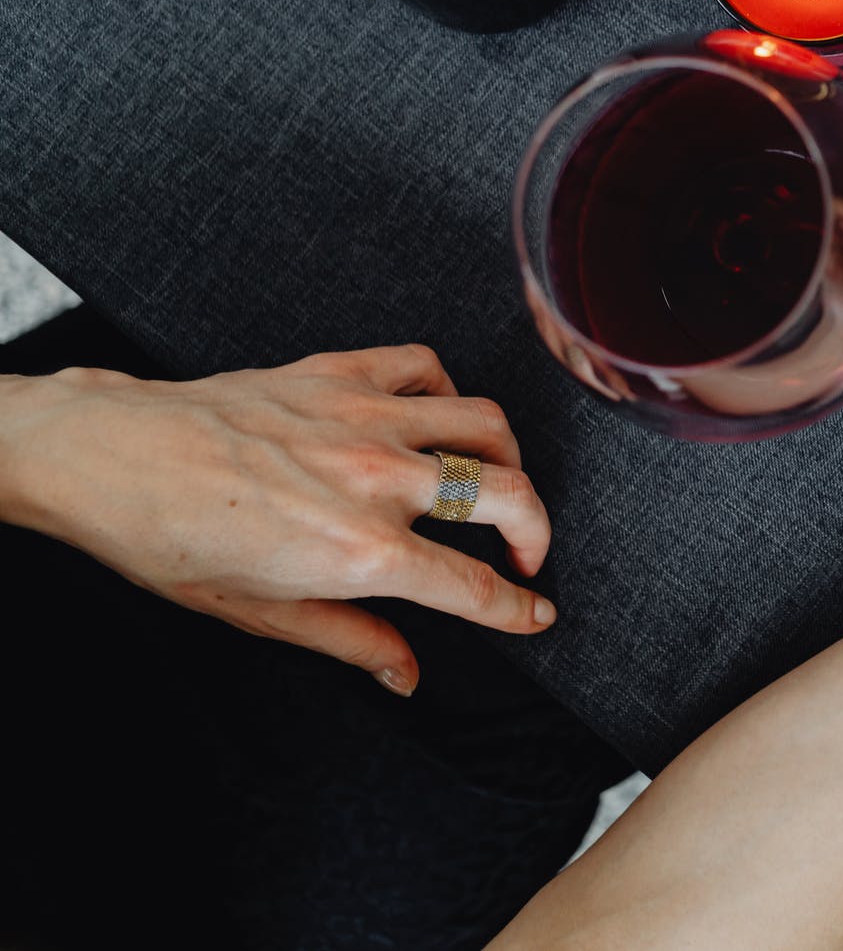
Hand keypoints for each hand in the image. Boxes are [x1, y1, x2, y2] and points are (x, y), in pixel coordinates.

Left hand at [0, 345, 555, 694]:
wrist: (107, 457)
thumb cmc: (167, 540)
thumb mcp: (259, 614)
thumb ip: (351, 640)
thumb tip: (406, 673)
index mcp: (359, 552)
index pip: (474, 587)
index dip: (519, 608)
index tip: (536, 613)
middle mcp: (377, 481)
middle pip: (509, 496)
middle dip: (536, 533)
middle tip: (525, 554)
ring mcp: (364, 418)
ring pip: (486, 426)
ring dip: (508, 461)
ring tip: (496, 483)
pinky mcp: (340, 373)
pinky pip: (427, 368)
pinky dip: (447, 394)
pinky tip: (433, 420)